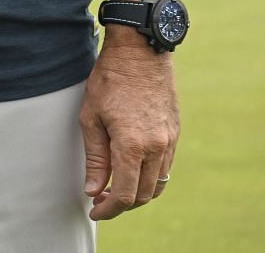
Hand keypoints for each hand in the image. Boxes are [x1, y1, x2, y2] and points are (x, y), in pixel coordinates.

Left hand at [80, 36, 178, 220]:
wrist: (141, 53)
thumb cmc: (109, 80)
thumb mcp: (90, 118)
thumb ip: (94, 158)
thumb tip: (93, 190)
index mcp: (133, 145)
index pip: (124, 193)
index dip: (108, 209)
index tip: (95, 211)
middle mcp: (157, 148)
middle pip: (143, 194)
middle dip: (121, 204)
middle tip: (99, 200)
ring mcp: (169, 141)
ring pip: (157, 184)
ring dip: (137, 192)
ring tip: (113, 188)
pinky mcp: (174, 134)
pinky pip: (164, 167)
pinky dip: (148, 177)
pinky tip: (130, 170)